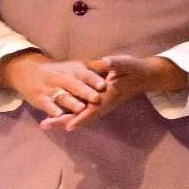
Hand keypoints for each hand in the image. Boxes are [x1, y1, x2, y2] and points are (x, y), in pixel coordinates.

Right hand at [0, 49, 116, 121]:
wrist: (27, 70)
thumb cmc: (60, 70)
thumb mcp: (77, 65)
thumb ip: (95, 66)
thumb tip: (111, 62)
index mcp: (74, 70)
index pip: (86, 75)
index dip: (95, 80)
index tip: (104, 85)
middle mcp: (63, 78)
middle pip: (75, 86)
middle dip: (86, 92)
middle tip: (96, 98)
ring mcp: (51, 89)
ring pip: (63, 96)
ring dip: (71, 103)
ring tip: (80, 109)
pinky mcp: (40, 98)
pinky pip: (47, 105)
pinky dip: (52, 110)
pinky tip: (58, 115)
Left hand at [44, 53, 181, 132]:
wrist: (143, 77)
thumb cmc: (134, 69)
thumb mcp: (127, 64)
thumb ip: (117, 64)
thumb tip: (106, 61)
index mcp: (109, 95)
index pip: (93, 109)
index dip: (81, 117)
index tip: (68, 126)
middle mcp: (103, 104)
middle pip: (82, 117)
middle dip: (64, 121)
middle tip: (45, 125)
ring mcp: (100, 105)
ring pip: (80, 116)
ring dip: (63, 120)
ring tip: (45, 124)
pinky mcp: (97, 103)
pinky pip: (81, 112)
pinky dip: (68, 115)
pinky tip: (56, 116)